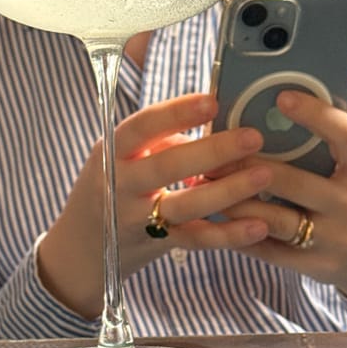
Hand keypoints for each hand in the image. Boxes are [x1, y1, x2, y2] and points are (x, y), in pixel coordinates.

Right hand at [37, 94, 272, 317]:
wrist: (82, 246)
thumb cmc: (112, 187)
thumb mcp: (121, 155)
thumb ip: (161, 139)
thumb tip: (215, 121)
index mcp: (113, 153)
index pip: (141, 127)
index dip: (176, 113)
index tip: (212, 101)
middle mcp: (121, 185)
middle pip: (166, 166)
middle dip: (212, 150)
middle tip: (253, 136)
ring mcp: (138, 219)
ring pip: (185, 206)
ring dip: (227, 191)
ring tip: (264, 174)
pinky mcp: (157, 245)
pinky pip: (196, 240)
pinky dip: (229, 235)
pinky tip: (259, 225)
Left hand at [222, 90, 346, 304]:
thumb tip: (331, 85)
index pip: (346, 137)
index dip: (315, 115)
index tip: (281, 97)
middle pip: (294, 182)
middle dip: (247, 166)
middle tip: (215, 152)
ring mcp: (335, 239)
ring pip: (275, 219)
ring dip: (236, 202)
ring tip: (207, 184)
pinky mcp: (315, 266)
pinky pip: (270, 250)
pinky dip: (240, 233)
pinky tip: (218, 217)